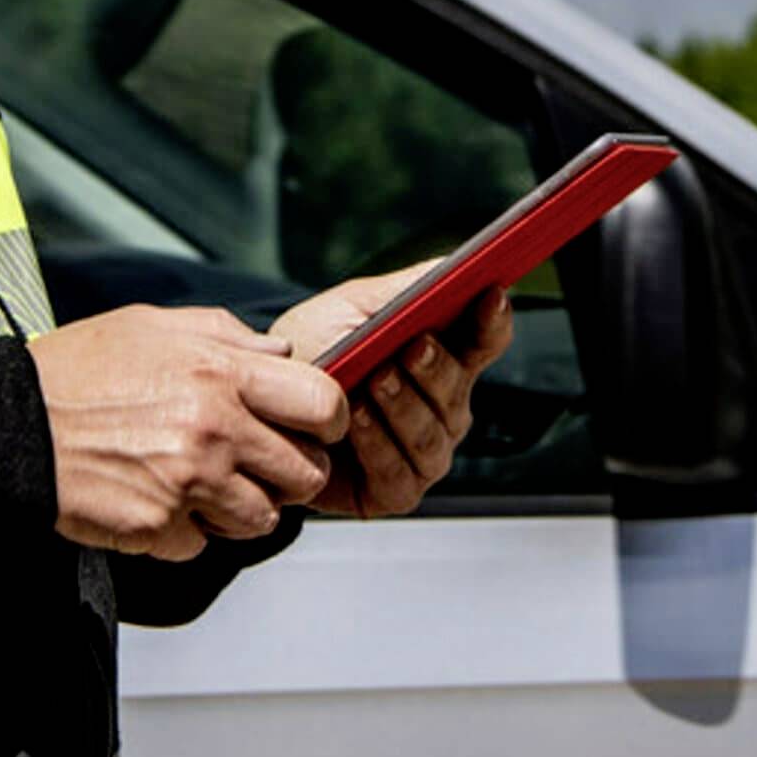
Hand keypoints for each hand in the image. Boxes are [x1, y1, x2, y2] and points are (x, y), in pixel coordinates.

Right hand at [27, 304, 348, 561]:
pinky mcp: (162, 526)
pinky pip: (205, 544)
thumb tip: (281, 354)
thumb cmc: (79, 371)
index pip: (323, 404)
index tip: (313, 428)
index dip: (328, 421)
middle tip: (257, 462)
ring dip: (242, 506)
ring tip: (202, 482)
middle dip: (288, 472)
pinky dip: (189, 530)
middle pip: (305, 473)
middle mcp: (214, 427)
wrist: (14, 424)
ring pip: (264, 518)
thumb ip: (227, 335)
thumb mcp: (154, 324)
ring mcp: (190, 482)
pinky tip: (159, 499)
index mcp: (219, 371)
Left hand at [269, 272, 512, 518]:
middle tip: (413, 346)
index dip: (493, 319)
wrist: (262, 404)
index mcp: (441, 358)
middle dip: (436, 367)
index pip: (483, 340)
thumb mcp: (351, 308)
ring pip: (432, 434)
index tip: (492, 294)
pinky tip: (354, 418)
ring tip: (374, 380)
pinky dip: (376, 443)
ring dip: (403, 405)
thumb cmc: (312, 351)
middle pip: (458, 389)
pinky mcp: (395, 490)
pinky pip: (399, 472)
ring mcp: (423, 452)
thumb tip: (449, 267)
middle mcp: (441, 408)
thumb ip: (401, 289)